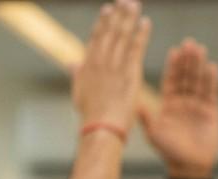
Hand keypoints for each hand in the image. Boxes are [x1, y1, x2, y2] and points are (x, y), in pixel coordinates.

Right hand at [72, 0, 150, 131]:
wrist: (101, 126)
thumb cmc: (91, 115)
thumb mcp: (79, 92)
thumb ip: (77, 74)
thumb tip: (71, 63)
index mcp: (88, 64)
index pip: (96, 38)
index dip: (102, 22)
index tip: (108, 9)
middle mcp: (101, 60)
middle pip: (110, 31)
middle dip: (118, 14)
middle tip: (125, 0)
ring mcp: (115, 65)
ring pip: (123, 35)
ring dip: (129, 18)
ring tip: (135, 4)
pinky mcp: (129, 72)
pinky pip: (136, 48)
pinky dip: (141, 34)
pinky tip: (146, 22)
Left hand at [139, 38, 217, 176]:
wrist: (188, 167)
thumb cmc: (169, 151)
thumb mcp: (154, 132)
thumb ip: (146, 116)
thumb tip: (133, 101)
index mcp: (169, 104)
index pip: (171, 80)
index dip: (173, 65)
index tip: (174, 50)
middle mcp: (183, 102)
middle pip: (186, 76)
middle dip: (188, 60)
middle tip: (189, 43)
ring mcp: (198, 106)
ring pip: (199, 81)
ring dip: (199, 65)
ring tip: (200, 50)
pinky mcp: (211, 113)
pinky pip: (212, 94)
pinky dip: (212, 81)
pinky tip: (212, 67)